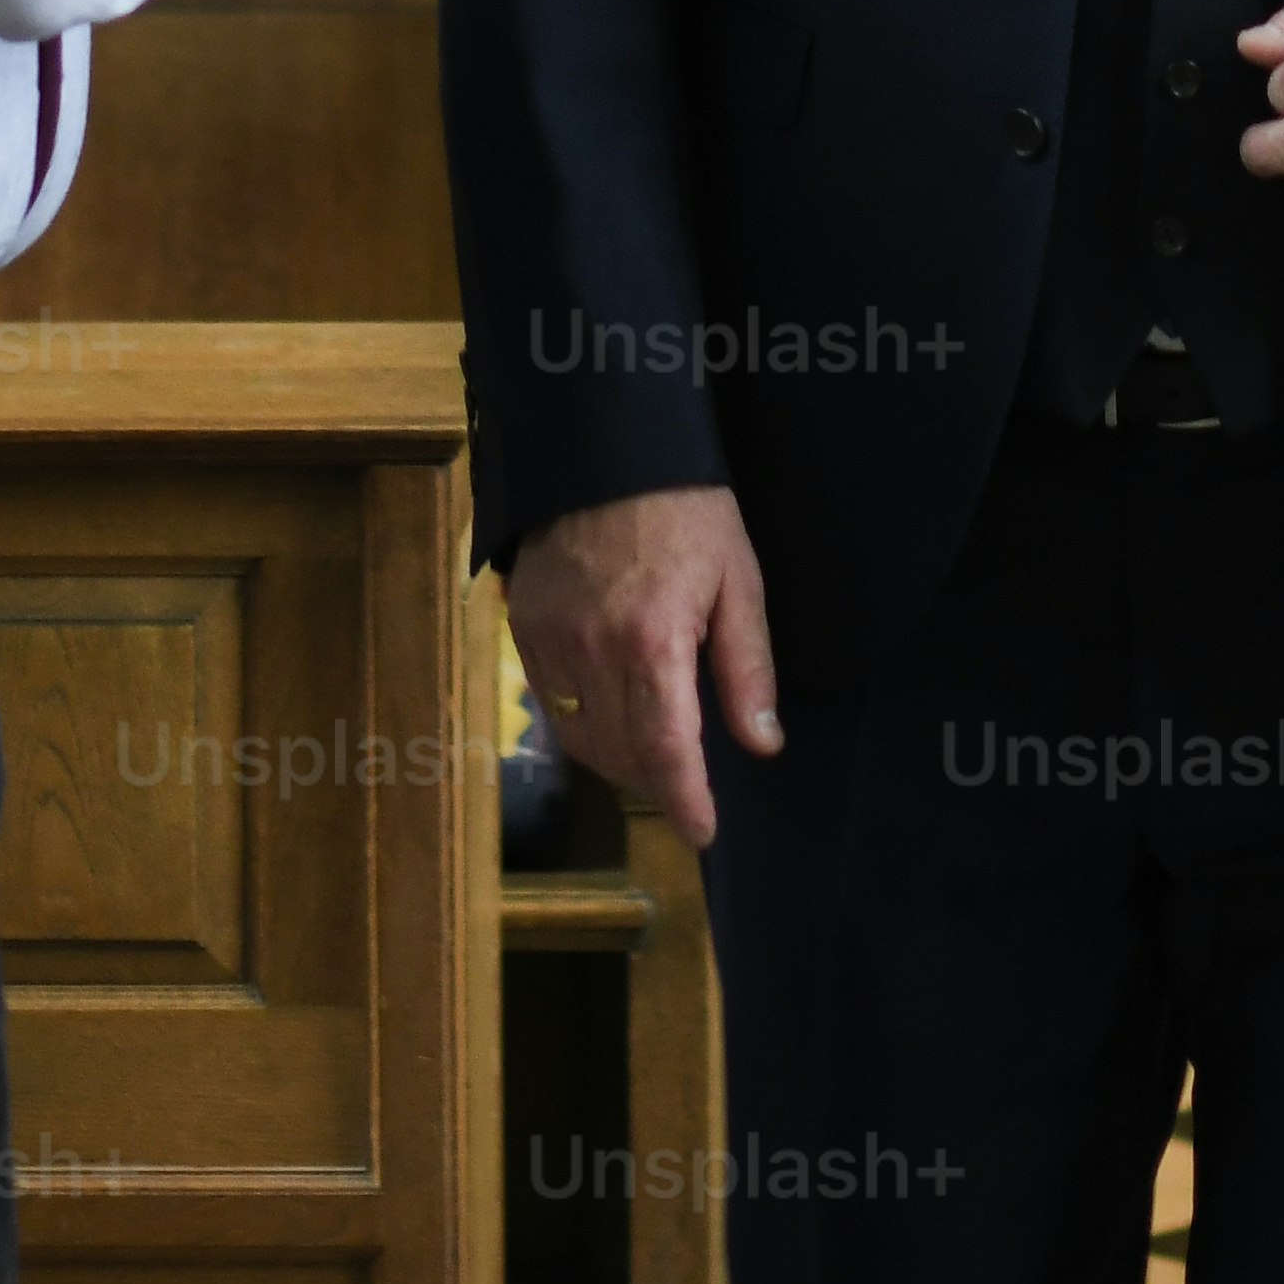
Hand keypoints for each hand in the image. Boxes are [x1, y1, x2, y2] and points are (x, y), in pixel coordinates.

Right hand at [503, 479, 780, 849]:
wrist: (606, 451)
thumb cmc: (688, 513)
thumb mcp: (739, 583)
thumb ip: (747, 671)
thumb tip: (762, 745)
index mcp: (654, 641)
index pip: (666, 750)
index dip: (685, 801)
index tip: (702, 832)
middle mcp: (592, 651)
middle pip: (622, 755)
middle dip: (658, 781)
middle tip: (689, 781)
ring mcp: (549, 642)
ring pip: (581, 739)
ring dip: (620, 757)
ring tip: (653, 747)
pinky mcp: (522, 629)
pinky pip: (550, 704)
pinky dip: (583, 722)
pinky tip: (612, 707)